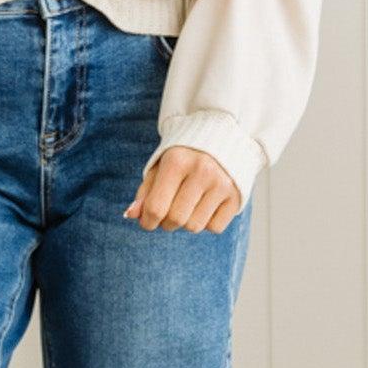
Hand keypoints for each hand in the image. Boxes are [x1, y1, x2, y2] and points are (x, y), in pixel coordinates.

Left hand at [124, 147, 240, 233]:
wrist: (222, 139)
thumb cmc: (184, 156)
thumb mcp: (160, 166)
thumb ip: (145, 191)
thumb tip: (130, 215)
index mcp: (177, 161)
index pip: (156, 207)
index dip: (147, 221)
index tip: (148, 221)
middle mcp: (202, 171)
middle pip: (176, 219)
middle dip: (167, 223)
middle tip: (168, 213)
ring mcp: (222, 184)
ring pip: (195, 227)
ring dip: (187, 223)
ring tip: (188, 206)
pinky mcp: (236, 196)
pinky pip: (215, 228)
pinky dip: (207, 223)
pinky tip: (206, 206)